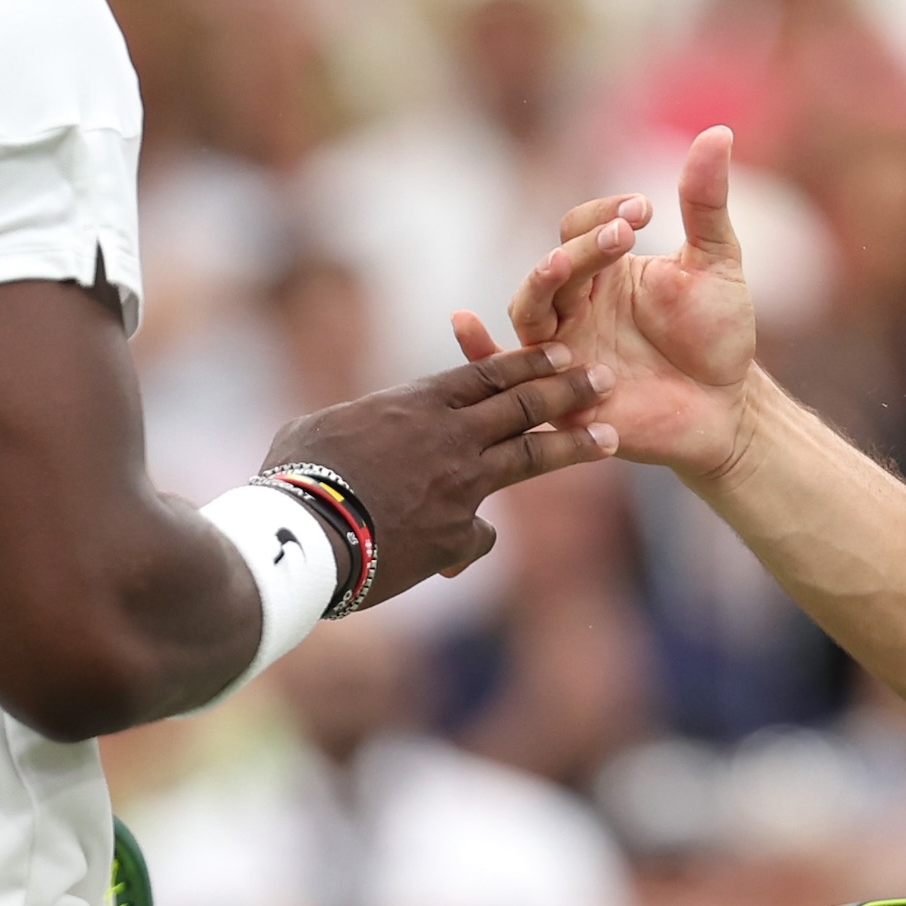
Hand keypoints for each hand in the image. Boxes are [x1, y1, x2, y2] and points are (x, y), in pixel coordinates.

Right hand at [265, 339, 617, 604]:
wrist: (301, 533)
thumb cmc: (295, 474)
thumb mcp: (322, 428)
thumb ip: (360, 427)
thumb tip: (360, 436)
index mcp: (416, 402)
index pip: (486, 373)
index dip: (527, 362)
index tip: (559, 351)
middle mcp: (450, 435)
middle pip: (524, 405)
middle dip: (570, 388)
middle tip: (603, 377)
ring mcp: (460, 484)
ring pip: (531, 457)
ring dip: (574, 444)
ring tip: (610, 436)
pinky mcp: (456, 533)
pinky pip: (479, 534)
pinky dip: (468, 541)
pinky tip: (456, 555)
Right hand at [453, 126, 759, 476]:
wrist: (727, 408)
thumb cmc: (718, 334)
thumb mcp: (716, 264)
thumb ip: (705, 203)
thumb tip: (719, 131)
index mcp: (603, 268)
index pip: (579, 225)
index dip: (603, 214)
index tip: (644, 210)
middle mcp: (574, 303)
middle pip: (555, 265)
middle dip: (583, 249)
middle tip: (621, 233)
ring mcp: (562, 347)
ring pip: (529, 308)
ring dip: (542, 284)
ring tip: (562, 264)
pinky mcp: (558, 393)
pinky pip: (507, 370)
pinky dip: (478, 348)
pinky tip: (463, 324)